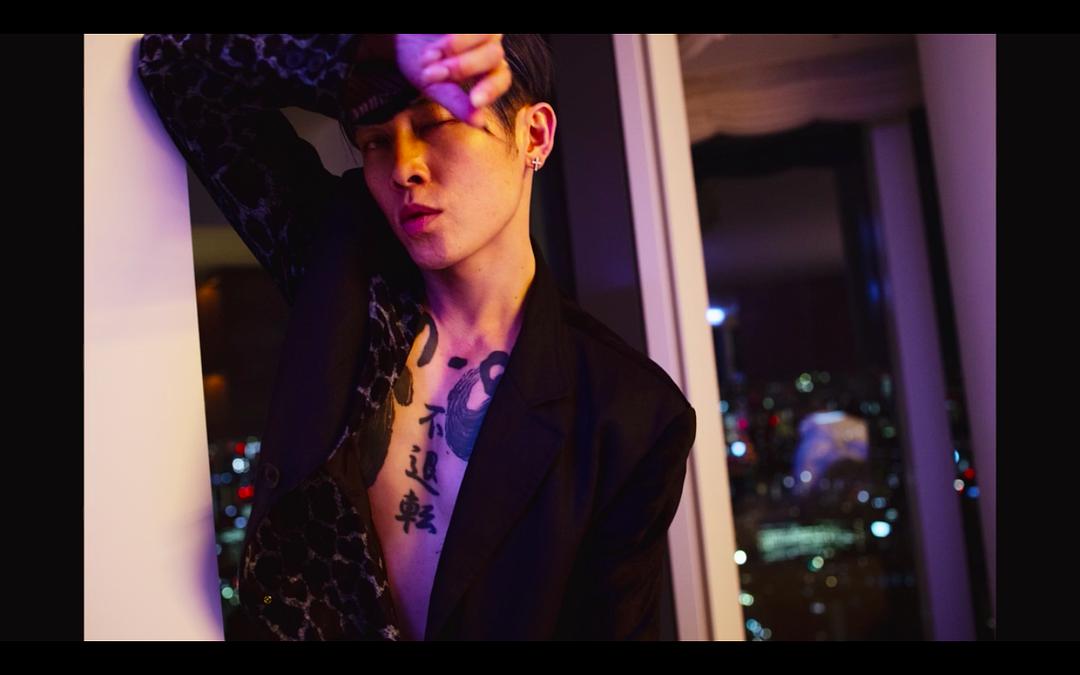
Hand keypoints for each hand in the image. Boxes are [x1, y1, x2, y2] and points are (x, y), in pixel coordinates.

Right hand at [394, 34, 512, 127]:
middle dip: (463, 67)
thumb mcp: (435, 87)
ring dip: (456, 47)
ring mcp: (480, 29)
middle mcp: (489, 46)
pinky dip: (454, 37)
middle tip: (432, 75)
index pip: (502, 79)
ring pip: (487, 34)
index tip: (474, 100)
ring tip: (428, 56)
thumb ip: (457, 103)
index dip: (491, 89)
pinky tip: (434, 46)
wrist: (397, 37)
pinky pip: (468, 26)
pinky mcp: (468, 14)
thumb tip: (479, 122)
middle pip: (494, 55)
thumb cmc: (422, 64)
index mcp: (487, 70)